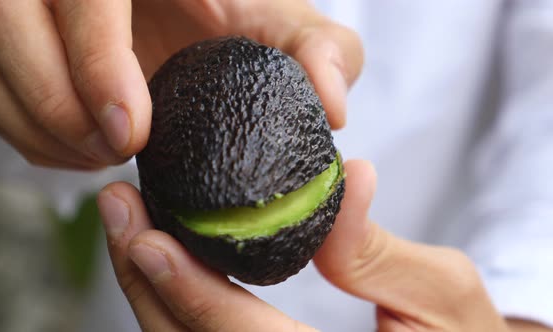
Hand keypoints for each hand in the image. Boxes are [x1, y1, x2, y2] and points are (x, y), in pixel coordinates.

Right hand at [0, 0, 361, 168]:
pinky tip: (82, 150)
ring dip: (36, 120)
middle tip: (116, 152)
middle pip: (6, 19)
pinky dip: (25, 130)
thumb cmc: (241, 21)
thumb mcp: (289, 31)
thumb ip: (323, 54)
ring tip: (102, 155)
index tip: (132, 132)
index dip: (93, 60)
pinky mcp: (8, 41)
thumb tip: (333, 105)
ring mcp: (27, 6)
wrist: (201, 22)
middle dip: (55, 100)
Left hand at [96, 160, 548, 331]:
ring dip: (149, 289)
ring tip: (130, 223)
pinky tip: (165, 252)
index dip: (189, 292)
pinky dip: (172, 300)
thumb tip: (350, 177)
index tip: (146, 236)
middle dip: (144, 283)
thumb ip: (385, 253)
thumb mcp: (445, 299)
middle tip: (119, 212)